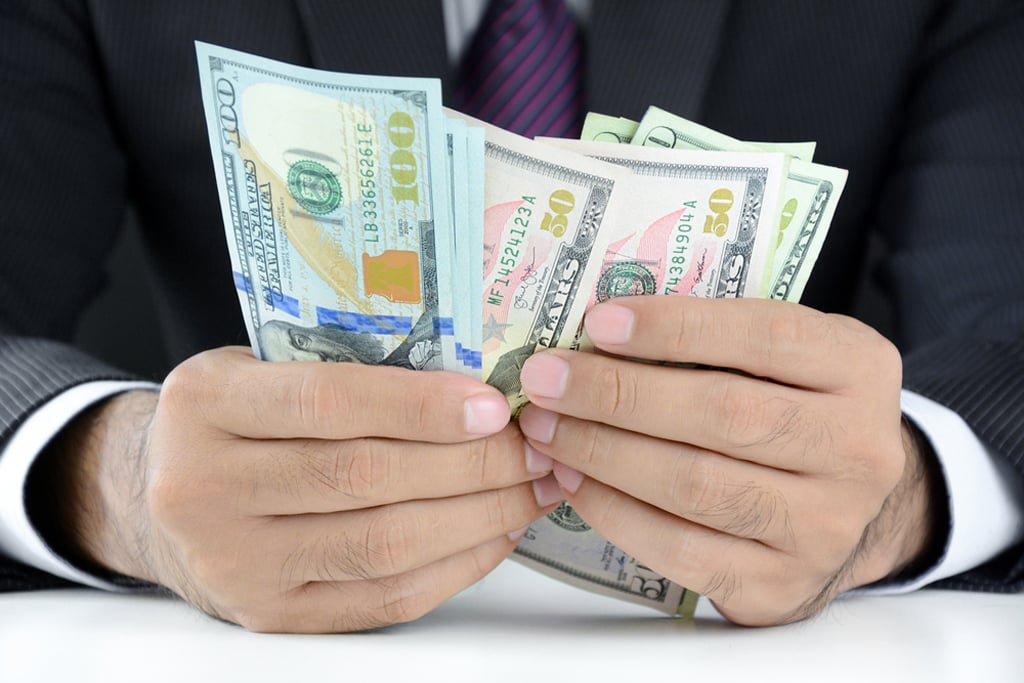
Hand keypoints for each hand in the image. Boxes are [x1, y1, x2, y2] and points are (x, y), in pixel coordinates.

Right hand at [51, 347, 561, 631]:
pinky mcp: (272, 615)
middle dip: (470, 464)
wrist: (162, 494)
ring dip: (477, 516)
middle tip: (534, 448)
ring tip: (530, 489)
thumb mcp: (260, 368)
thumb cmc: (233, 421)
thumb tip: (472, 385)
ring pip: (383, 544)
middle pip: (365, 478)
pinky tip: (492, 533)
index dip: (419, 406)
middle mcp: (206, 489)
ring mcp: (237, 564)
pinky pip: (384, 599)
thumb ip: (343, 370)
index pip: (328, 404)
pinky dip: (453, 565)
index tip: (493, 406)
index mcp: (207, 406)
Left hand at [518, 297, 940, 625]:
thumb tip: (599, 332)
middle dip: (617, 394)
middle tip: (545, 380)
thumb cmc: (794, 412)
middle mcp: (857, 449)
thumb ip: (718, 339)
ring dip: (602, 452)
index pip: (763, 337)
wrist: (855, 513)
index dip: (674, 328)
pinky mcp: (780, 585)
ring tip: (546, 429)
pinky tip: (574, 479)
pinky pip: (680, 548)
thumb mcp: (787, 358)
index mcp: (859, 369)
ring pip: (695, 484)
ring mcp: (824, 525)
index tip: (597, 323)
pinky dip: (613, 510)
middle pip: (723, 413)